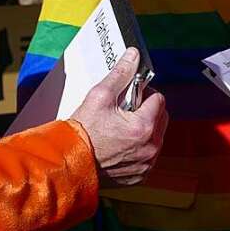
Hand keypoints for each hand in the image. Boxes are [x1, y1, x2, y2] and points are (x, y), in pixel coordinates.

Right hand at [70, 48, 167, 186]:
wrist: (68, 164)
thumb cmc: (82, 131)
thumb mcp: (100, 95)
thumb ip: (121, 73)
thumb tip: (134, 55)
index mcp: (144, 127)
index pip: (159, 98)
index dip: (144, 92)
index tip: (130, 95)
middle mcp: (150, 148)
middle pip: (161, 117)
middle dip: (147, 110)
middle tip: (124, 110)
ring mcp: (146, 164)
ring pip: (156, 137)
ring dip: (145, 129)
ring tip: (120, 128)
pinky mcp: (140, 176)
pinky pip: (148, 155)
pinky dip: (140, 147)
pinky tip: (121, 144)